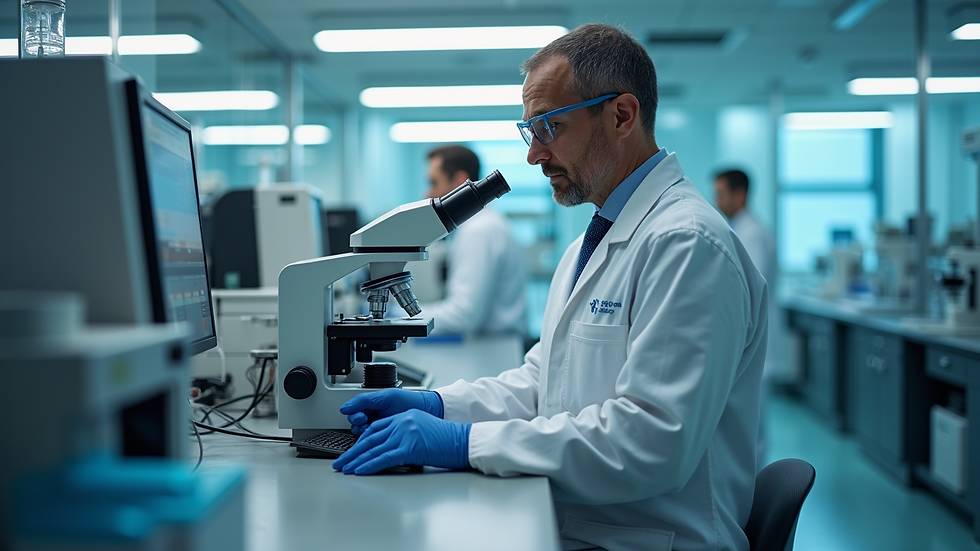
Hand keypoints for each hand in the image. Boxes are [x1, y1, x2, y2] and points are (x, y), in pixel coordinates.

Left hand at [332, 410, 470, 474]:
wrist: (464, 441)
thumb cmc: (448, 440)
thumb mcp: (423, 431)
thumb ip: (405, 436)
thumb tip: (391, 451)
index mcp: (405, 417)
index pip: (376, 429)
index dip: (361, 442)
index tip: (352, 451)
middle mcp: (402, 422)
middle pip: (370, 438)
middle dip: (352, 452)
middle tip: (340, 461)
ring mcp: (405, 434)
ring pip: (373, 449)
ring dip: (355, 460)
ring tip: (344, 468)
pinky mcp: (409, 448)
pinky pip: (383, 458)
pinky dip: (368, 466)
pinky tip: (359, 471)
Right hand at [341, 389, 443, 435]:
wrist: (427, 410)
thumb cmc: (409, 401)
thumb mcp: (386, 397)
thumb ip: (364, 400)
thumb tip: (344, 408)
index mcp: (371, 404)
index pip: (354, 411)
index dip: (355, 414)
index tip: (361, 415)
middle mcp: (373, 416)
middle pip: (355, 423)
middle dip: (358, 423)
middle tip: (365, 421)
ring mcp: (378, 427)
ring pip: (361, 433)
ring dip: (363, 432)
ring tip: (371, 429)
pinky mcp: (384, 438)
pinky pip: (371, 442)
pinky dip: (371, 441)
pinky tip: (375, 439)